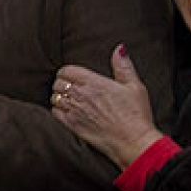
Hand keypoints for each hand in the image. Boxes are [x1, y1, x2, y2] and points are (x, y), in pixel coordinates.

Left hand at [51, 45, 164, 169]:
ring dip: (59, 97)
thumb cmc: (136, 115)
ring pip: (55, 97)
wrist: (133, 142)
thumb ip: (123, 66)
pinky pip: (55, 113)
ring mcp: (74, 110)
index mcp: (93, 82)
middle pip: (58, 83)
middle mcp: (80, 94)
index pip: (66, 70)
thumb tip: (119, 49)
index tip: (73, 76)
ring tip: (68, 99)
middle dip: (63, 84)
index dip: (68, 72)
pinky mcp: (72, 125)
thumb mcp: (134, 86)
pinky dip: (58, 110)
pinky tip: (66, 112)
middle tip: (70, 88)